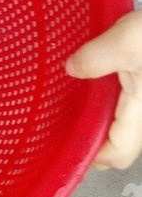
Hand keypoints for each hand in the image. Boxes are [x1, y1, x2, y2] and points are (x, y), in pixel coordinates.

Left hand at [66, 10, 141, 169]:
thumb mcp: (128, 40)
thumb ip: (96, 57)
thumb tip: (71, 68)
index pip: (115, 155)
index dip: (89, 153)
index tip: (63, 138)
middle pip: (121, 144)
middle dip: (94, 134)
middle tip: (65, 115)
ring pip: (128, 126)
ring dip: (105, 115)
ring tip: (81, 96)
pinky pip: (134, 107)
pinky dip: (117, 100)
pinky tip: (104, 80)